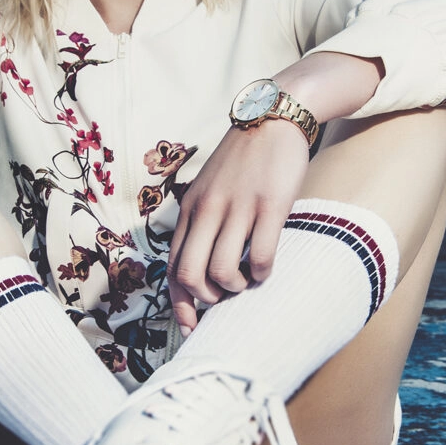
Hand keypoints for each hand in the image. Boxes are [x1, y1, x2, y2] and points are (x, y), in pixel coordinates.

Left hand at [167, 120, 309, 335]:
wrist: (272, 118)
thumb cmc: (241, 161)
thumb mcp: (208, 189)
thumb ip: (201, 223)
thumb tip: (199, 267)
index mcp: (189, 210)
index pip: (173, 267)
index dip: (180, 303)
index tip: (192, 325)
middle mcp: (207, 211)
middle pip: (190, 275)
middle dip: (205, 299)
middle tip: (223, 298)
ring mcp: (237, 209)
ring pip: (222, 271)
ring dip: (235, 288)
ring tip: (246, 281)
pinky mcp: (269, 206)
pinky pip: (261, 257)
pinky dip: (262, 274)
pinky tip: (266, 269)